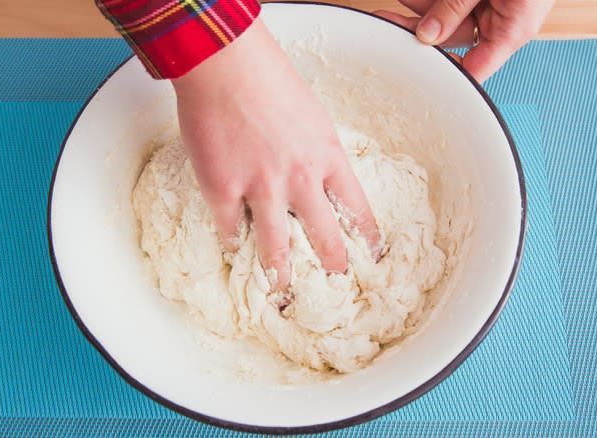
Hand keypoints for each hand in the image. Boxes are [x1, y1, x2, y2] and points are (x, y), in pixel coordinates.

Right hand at [172, 19, 379, 288]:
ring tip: (282, 293)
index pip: (359, 209)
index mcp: (329, 157)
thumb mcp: (312, 115)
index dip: (367, 237)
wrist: (226, 64)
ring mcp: (262, 188)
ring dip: (281, 275)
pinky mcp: (224, 189)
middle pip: (325, 238)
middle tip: (337, 287)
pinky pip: (231, 230)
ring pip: (277, 249)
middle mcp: (302, 180)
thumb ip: (316, 149)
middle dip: (334, 268)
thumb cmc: (270, 79)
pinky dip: (233, 242)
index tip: (372, 256)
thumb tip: (313, 174)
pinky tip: (234, 249)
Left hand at [375, 0, 553, 81]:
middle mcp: (501, 22)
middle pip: (451, 37)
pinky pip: (453, 0)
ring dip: (421, 6)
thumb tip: (426, 34)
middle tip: (388, 22)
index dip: (444, 74)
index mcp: (512, 31)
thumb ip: (456, 6)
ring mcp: (491, 5)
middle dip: (419, 27)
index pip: (473, 70)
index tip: (413, 70)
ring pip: (447, 15)